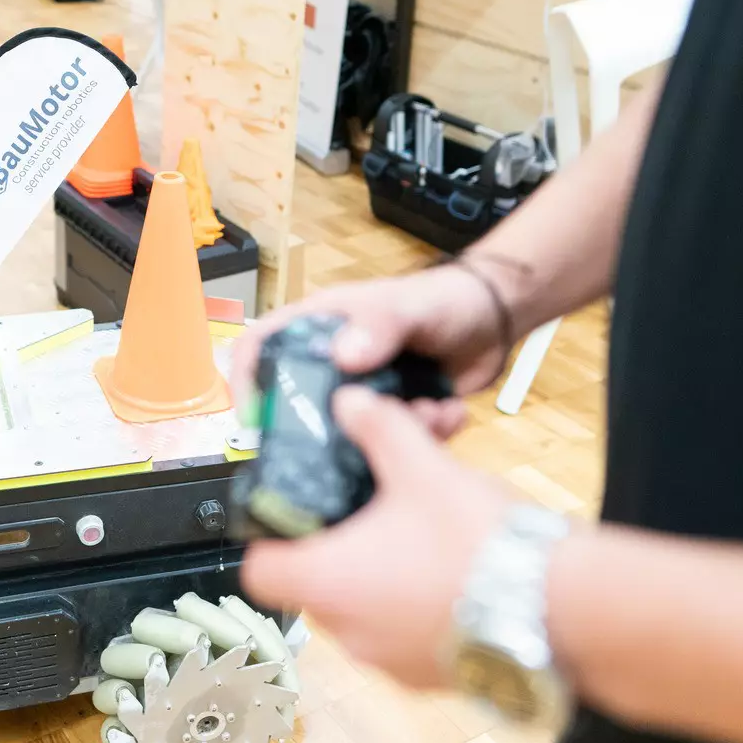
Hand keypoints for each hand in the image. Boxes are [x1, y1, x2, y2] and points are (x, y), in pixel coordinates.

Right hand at [228, 262, 511, 439]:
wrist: (495, 319)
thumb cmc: (441, 298)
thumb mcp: (405, 306)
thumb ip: (378, 327)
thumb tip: (343, 357)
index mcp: (319, 329)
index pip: (260, 348)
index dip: (247, 380)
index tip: (254, 420)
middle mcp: (333, 365)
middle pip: (301, 408)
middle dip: (333, 430)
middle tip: (359, 443)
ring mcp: (364, 395)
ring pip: (354, 434)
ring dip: (392, 434)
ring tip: (429, 413)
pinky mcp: (396, 418)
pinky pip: (395, 444)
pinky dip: (423, 436)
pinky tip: (449, 414)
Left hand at [241, 386, 513, 688]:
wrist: (566, 609)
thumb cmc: (478, 540)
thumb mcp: (420, 465)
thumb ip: (376, 426)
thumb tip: (349, 400)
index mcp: (328, 583)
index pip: (261, 572)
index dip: (272, 537)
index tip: (297, 509)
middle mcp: (349, 634)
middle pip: (316, 585)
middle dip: (341, 542)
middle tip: (371, 504)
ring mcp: (391, 664)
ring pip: (364, 609)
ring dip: (380, 571)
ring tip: (419, 529)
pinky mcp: (433, 678)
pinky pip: (404, 634)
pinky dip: (414, 603)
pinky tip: (451, 568)